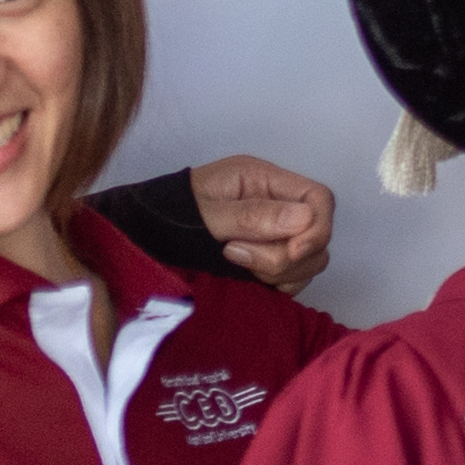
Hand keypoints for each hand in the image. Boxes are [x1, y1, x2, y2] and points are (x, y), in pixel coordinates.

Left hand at [183, 153, 336, 295]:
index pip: (319, 198)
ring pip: (310, 260)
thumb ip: (252, 216)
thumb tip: (305, 218)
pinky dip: (280, 284)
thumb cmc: (168, 215)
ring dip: (280, 272)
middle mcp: (277, 204)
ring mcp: (276, 234)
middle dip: (287, 257)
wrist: (145, 234)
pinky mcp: (270, 259)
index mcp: (264, 180)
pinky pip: (296, 277)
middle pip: (318, 235)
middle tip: (238, 257)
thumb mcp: (206, 213)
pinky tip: (249, 279)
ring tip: (236, 264)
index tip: (292, 252)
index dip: (317, 229)